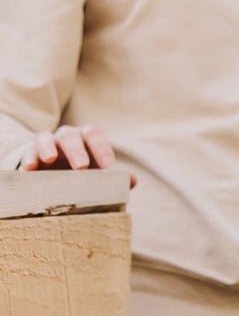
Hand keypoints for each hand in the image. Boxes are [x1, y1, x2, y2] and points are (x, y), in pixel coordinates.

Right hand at [18, 125, 135, 184]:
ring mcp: (47, 145)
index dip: (102, 149)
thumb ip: (116, 178)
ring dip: (47, 148)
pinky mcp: (31, 156)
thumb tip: (132, 180)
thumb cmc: (86, 175)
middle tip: (81, 167)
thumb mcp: (100, 176)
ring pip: (45, 138)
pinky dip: (29, 158)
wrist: (58, 178)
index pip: (94, 135)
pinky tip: (30, 168)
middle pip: (70, 135)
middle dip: (76, 150)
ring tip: (49, 159)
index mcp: (87, 140)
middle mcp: (67, 138)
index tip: (108, 168)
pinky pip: (28, 152)